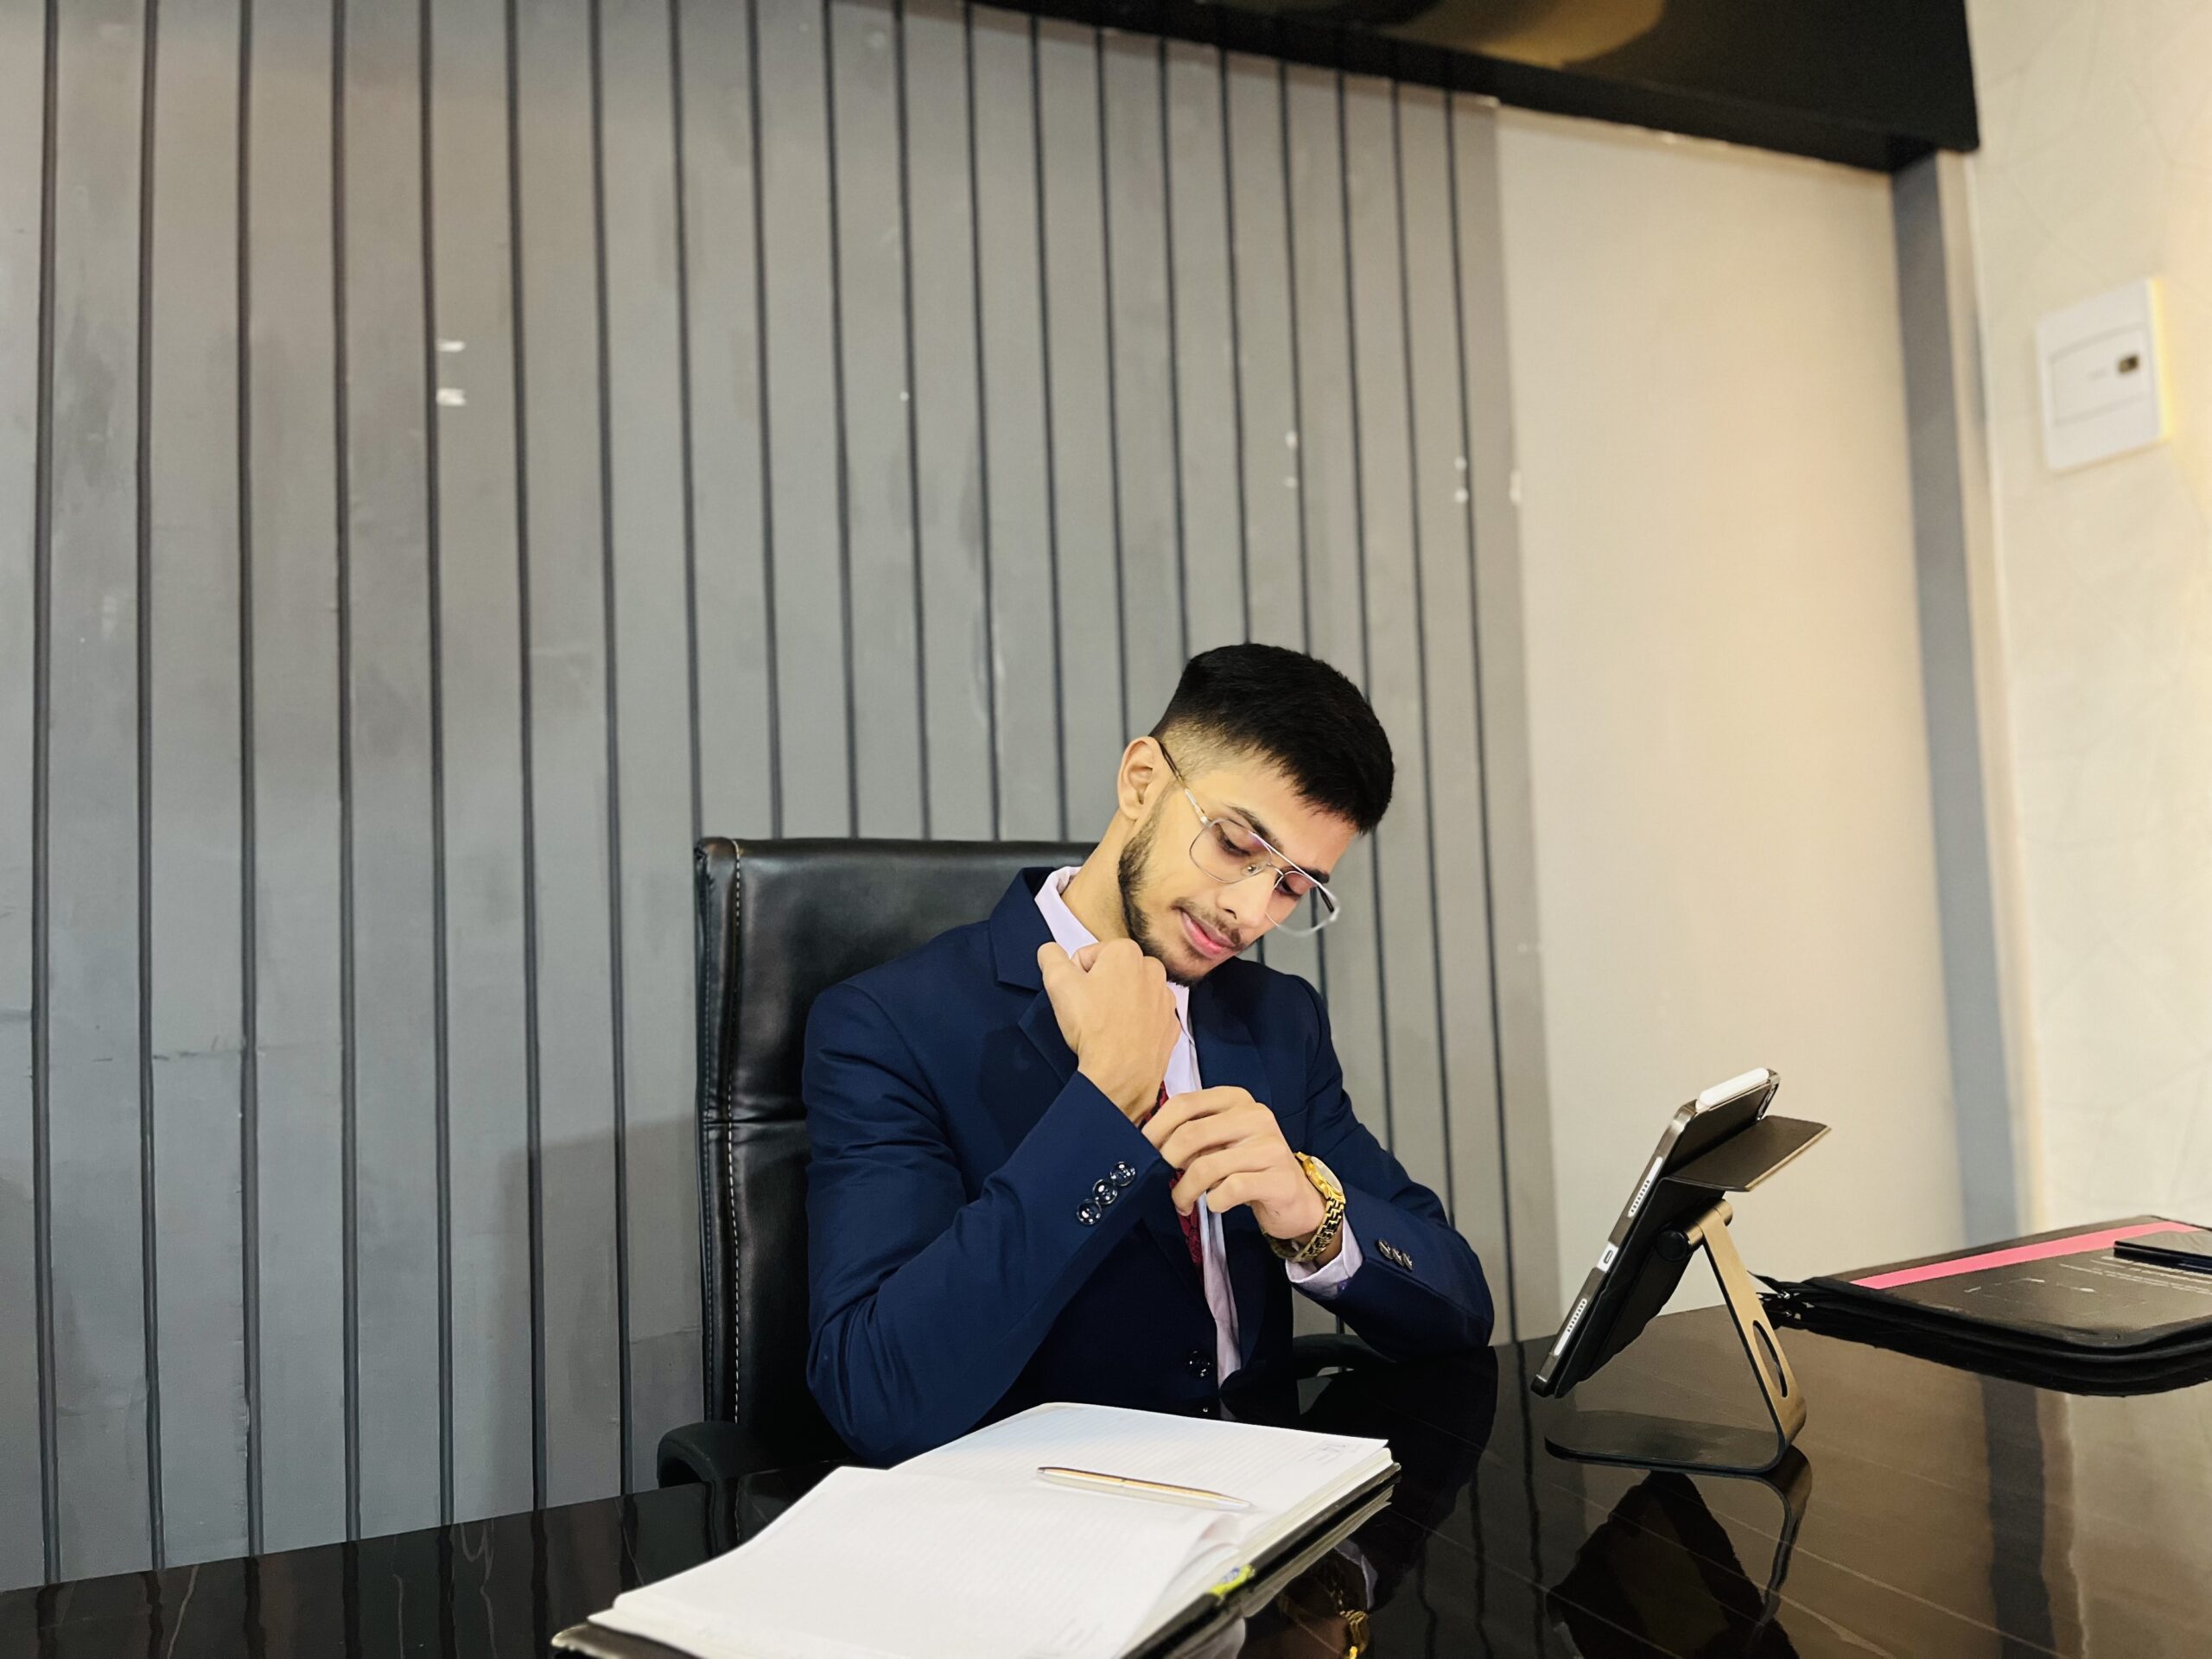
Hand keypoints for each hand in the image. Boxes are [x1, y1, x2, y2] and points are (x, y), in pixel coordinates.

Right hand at [1036, 939, 1180, 1123]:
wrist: (1121, 1074)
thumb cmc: (1092, 1027)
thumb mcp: (1058, 983)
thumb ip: (1051, 957)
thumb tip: (1050, 951)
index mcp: (1126, 952)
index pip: (1088, 956)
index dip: (1076, 977)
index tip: (1077, 997)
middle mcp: (1153, 970)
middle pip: (1113, 973)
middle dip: (1100, 988)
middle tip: (1089, 1012)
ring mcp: (1165, 999)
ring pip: (1132, 994)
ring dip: (1118, 1005)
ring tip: (1106, 1027)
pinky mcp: (1170, 1025)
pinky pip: (1147, 1017)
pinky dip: (1135, 1024)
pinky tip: (1122, 1037)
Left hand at [1145, 1087, 1329, 1247]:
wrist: (1296, 1198)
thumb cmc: (1249, 1168)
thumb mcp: (1220, 1143)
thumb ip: (1191, 1137)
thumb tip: (1150, 1147)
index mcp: (1236, 1100)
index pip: (1185, 1103)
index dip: (1156, 1128)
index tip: (1142, 1150)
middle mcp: (1255, 1116)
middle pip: (1191, 1133)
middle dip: (1165, 1161)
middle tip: (1157, 1180)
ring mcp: (1270, 1146)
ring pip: (1207, 1166)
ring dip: (1184, 1190)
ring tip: (1182, 1202)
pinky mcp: (1279, 1178)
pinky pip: (1230, 1189)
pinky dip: (1214, 1201)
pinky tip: (1216, 1203)